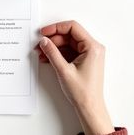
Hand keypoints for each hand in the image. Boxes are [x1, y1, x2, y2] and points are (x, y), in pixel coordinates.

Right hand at [38, 20, 114, 134]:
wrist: (89, 107)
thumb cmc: (83, 91)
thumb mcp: (63, 70)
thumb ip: (52, 53)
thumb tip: (44, 41)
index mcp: (92, 47)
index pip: (73, 27)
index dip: (56, 28)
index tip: (44, 32)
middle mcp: (93, 48)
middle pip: (69, 35)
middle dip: (53, 40)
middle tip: (40, 45)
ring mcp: (89, 54)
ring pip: (68, 43)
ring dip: (54, 47)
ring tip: (42, 53)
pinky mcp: (85, 60)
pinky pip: (70, 51)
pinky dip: (59, 54)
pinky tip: (48, 58)